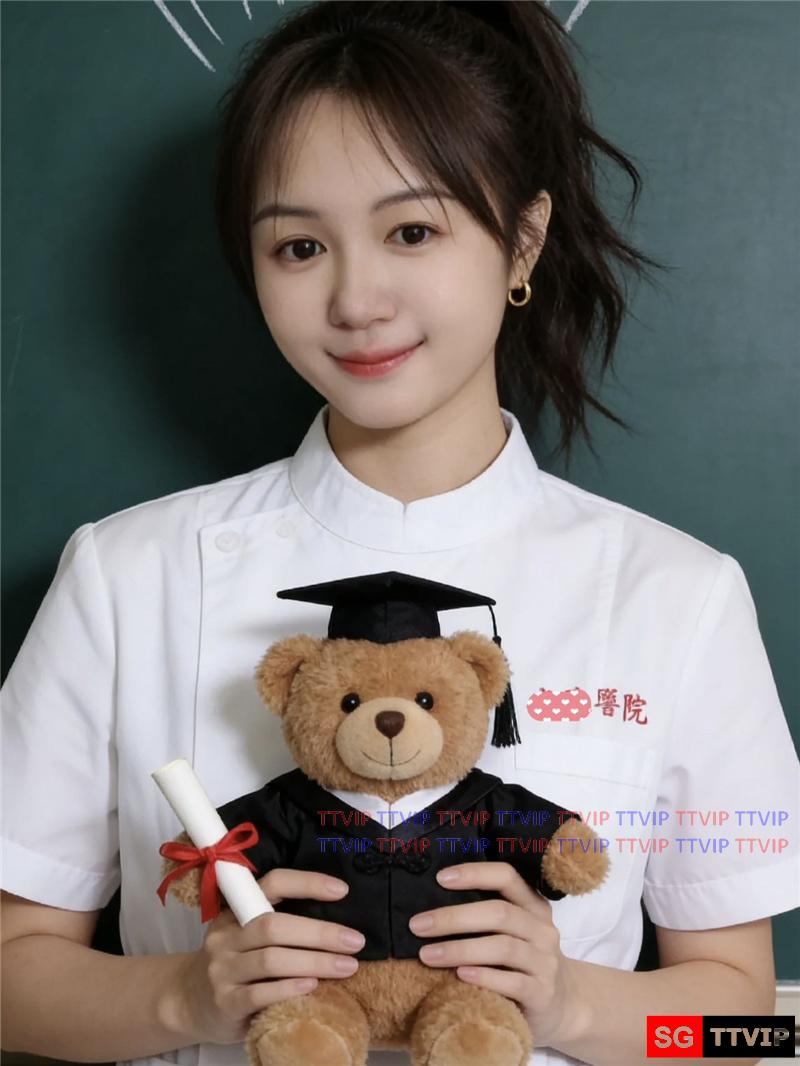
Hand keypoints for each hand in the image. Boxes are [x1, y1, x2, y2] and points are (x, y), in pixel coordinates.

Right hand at [169, 870, 363, 1045]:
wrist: (189, 1002)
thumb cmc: (235, 963)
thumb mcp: (246, 934)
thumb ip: (278, 923)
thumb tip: (337, 920)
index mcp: (236, 910)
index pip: (272, 884)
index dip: (307, 883)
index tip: (342, 890)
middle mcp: (225, 935)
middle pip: (274, 926)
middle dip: (320, 933)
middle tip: (355, 941)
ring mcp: (222, 969)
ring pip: (271, 959)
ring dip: (315, 962)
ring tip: (348, 966)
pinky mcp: (224, 1003)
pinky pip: (259, 994)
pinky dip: (289, 988)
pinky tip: (312, 986)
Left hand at [409, 862, 586, 1047]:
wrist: (564, 1008)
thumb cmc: (524, 963)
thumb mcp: (514, 933)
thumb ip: (486, 916)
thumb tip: (431, 901)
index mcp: (533, 906)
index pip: (506, 876)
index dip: (474, 874)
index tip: (440, 878)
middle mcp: (542, 929)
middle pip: (499, 913)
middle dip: (454, 917)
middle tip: (417, 925)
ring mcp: (545, 962)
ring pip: (502, 947)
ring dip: (460, 949)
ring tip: (427, 955)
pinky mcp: (542, 994)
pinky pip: (512, 983)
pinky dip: (483, 977)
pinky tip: (459, 976)